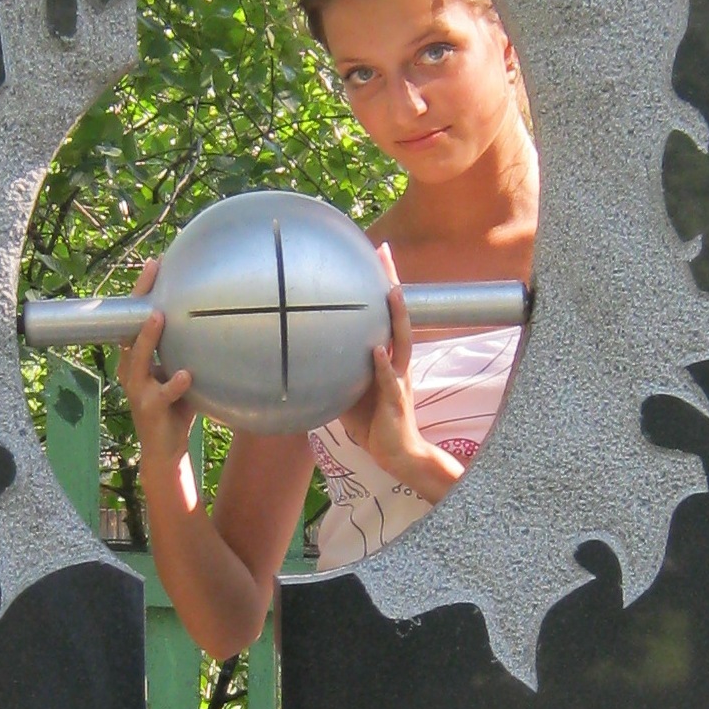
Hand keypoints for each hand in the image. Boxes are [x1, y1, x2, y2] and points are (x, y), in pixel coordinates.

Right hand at [118, 258, 194, 465]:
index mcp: (138, 359)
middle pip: (129, 331)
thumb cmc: (176, 404)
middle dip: (139, 303)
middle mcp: (132, 371)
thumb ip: (184, 348)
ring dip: (147, 338)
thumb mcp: (178, 370)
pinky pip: (163, 394)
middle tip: (152, 275)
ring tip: (159, 318)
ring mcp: (139, 391)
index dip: (142, 292)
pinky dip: (174, 383)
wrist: (167, 450)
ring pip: (138, 360)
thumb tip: (210, 317)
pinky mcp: (151, 410)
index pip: (135, 319)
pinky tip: (186, 374)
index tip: (155, 264)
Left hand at [338, 244, 425, 479]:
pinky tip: (375, 350)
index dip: (384, 285)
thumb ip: (337, 369)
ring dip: (396, 317)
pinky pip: (388, 380)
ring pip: (401, 342)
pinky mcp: (395, 401)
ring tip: (391, 292)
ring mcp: (399, 380)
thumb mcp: (350, 389)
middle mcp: (398, 362)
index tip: (378, 254)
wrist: (397, 455)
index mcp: (389, 358)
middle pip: (399, 316)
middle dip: (393, 284)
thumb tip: (307, 353)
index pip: (387, 315)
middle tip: (385, 254)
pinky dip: (382, 364)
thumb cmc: (373, 421)